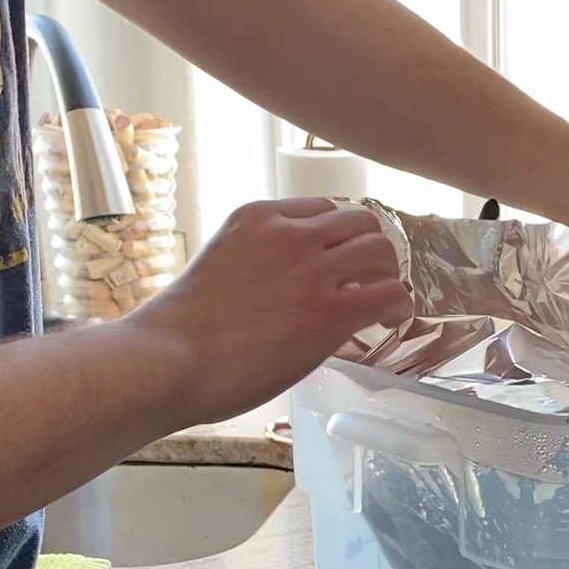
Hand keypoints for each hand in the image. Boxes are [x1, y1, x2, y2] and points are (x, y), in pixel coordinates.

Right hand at [130, 198, 411, 423]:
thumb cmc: (180, 329)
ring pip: (380, 251)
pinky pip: (388, 295)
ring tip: (383, 302)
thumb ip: (257, 262)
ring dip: (388, 276)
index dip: (339, 237)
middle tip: (370, 280)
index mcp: (259, 217)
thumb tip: (281, 289)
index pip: (323, 209)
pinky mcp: (329, 312)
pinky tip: (390, 321)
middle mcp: (290, 234)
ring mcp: (312, 270)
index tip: (341, 261)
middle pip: (360, 222)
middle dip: (371, 251)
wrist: (171, 359)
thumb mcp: (221, 264)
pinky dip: (397, 306)